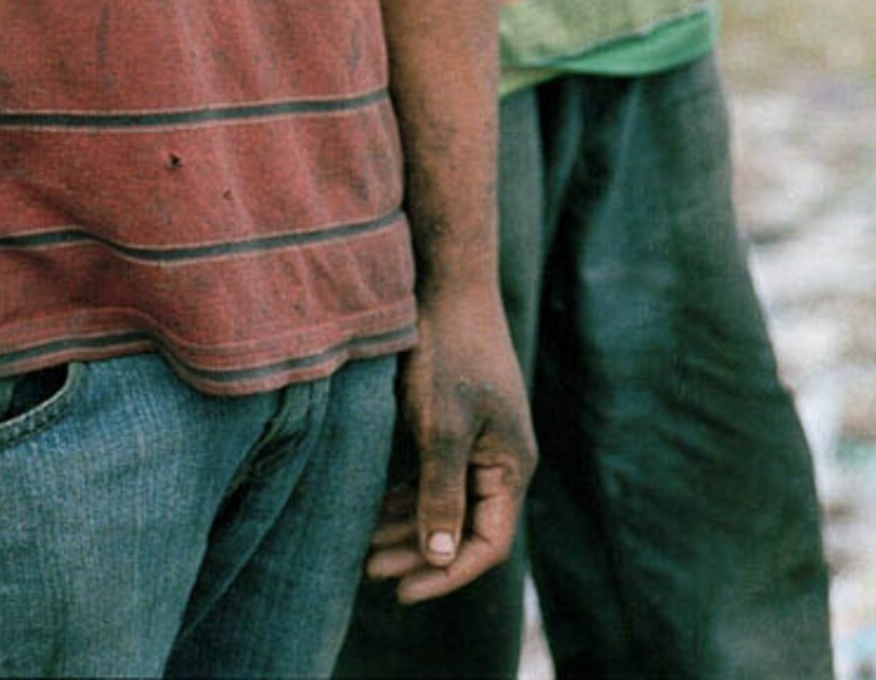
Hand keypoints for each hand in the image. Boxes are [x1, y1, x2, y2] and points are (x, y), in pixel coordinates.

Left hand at [362, 287, 532, 603]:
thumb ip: (440, 494)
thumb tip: (440, 555)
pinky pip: (435, 478)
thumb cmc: (447, 353)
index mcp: (510, 466)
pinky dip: (407, 498)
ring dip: (409, 529)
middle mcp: (501, 460)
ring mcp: (480, 441)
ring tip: (364, 549)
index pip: (487, 543)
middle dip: (420, 555)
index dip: (446, 573)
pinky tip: (375, 510)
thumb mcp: (440, 428)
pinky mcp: (457, 423)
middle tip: (370, 571)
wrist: (446, 283)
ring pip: (446, 504)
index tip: (401, 591)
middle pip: (465, 528)